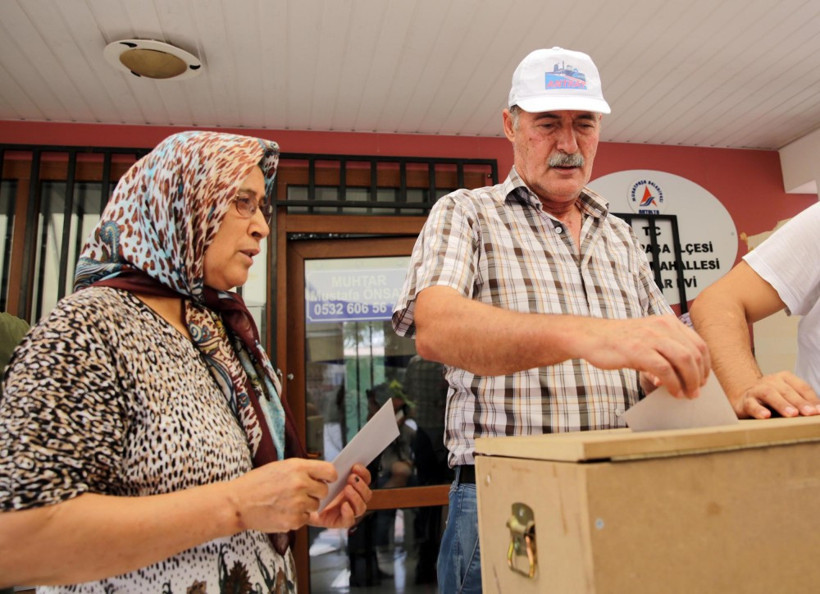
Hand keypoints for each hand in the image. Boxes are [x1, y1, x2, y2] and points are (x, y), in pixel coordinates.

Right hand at [228, 458, 336, 532]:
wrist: (238, 503)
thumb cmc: (257, 483)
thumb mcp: (280, 467)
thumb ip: (302, 470)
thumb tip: (321, 474)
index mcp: (298, 467)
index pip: (329, 471)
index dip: (329, 477)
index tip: (326, 480)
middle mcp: (300, 484)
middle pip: (324, 491)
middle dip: (315, 493)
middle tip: (299, 493)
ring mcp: (298, 503)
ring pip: (315, 505)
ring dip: (306, 505)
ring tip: (287, 502)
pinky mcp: (293, 520)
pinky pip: (305, 518)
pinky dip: (297, 517)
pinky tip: (283, 511)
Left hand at [309, 464, 371, 529]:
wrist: (305, 506)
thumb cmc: (315, 491)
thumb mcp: (324, 478)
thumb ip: (333, 472)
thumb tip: (338, 466)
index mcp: (353, 487)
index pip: (366, 480)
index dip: (363, 473)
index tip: (355, 466)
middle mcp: (354, 499)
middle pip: (367, 494)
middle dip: (361, 485)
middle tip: (351, 477)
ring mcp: (349, 511)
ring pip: (361, 507)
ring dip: (356, 497)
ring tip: (347, 489)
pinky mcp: (341, 522)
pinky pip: (350, 520)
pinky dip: (349, 512)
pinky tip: (344, 505)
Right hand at [579, 315, 709, 398]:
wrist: (591, 336)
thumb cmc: (618, 341)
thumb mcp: (647, 340)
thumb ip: (665, 354)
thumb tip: (681, 376)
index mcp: (667, 322)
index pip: (698, 343)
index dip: (705, 365)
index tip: (703, 379)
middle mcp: (662, 326)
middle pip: (695, 353)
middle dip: (700, 376)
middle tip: (697, 391)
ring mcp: (650, 337)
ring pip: (684, 359)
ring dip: (690, 381)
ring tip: (688, 394)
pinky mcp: (638, 350)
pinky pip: (665, 369)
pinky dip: (673, 383)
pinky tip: (673, 392)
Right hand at [732, 371, 819, 418]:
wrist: (744, 398)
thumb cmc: (772, 400)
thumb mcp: (788, 397)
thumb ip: (801, 402)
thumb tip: (818, 412)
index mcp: (785, 378)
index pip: (801, 387)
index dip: (811, 399)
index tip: (819, 411)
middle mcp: (771, 381)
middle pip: (787, 391)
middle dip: (799, 402)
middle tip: (810, 413)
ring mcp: (757, 390)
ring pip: (769, 394)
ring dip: (782, 404)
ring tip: (792, 414)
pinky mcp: (745, 401)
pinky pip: (752, 404)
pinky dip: (758, 410)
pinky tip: (766, 416)